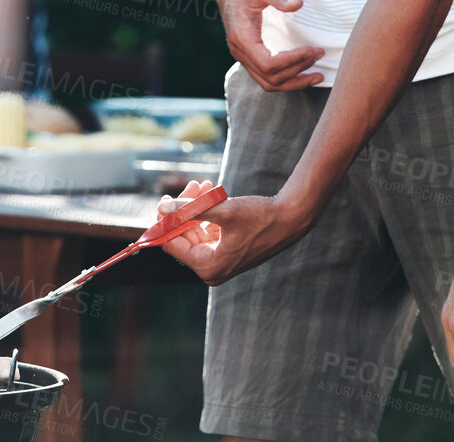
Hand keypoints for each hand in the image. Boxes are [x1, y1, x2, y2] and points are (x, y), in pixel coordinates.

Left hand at [155, 179, 311, 285]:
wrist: (290, 218)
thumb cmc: (260, 217)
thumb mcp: (223, 210)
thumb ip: (189, 209)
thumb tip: (162, 208)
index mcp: (208, 266)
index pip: (172, 244)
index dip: (166, 221)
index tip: (166, 198)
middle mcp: (211, 269)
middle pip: (183, 236)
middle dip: (184, 208)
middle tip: (193, 185)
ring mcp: (218, 261)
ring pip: (194, 230)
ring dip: (195, 207)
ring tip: (205, 185)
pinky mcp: (226, 251)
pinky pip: (206, 230)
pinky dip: (206, 212)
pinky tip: (212, 192)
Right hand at [208, 0, 323, 90]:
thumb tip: (299, 4)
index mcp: (241, 37)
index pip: (269, 64)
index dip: (292, 61)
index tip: (311, 49)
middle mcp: (239, 50)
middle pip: (270, 79)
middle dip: (298, 73)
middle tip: (320, 55)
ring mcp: (242, 54)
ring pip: (268, 82)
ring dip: (294, 81)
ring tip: (317, 74)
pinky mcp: (248, 52)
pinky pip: (266, 74)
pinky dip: (286, 76)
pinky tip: (303, 69)